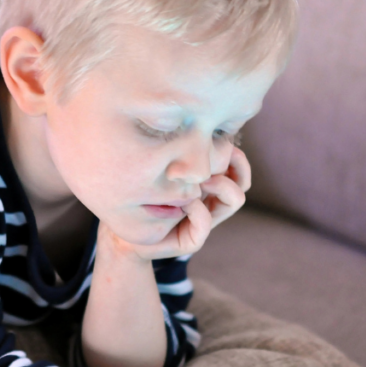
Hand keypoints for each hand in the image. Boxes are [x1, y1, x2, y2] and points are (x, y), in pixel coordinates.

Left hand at [105, 147, 253, 260]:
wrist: (123, 234)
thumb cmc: (138, 195)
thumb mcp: (157, 168)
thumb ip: (176, 153)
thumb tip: (189, 126)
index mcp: (207, 186)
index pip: (238, 166)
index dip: (235, 155)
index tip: (214, 141)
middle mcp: (211, 202)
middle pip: (243, 181)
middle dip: (234, 166)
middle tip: (208, 160)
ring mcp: (205, 221)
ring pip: (235, 199)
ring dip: (221, 185)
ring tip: (199, 180)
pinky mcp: (192, 240)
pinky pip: (205, 223)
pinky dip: (198, 210)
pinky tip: (181, 203)